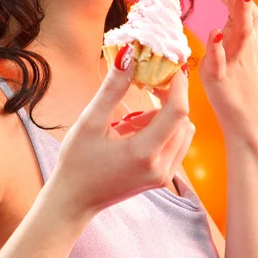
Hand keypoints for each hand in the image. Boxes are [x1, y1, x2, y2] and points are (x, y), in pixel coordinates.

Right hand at [48, 45, 193, 221]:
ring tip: (137, 109)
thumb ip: (113, 89)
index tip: (169, 65)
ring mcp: (164, 175)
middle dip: (170, 95)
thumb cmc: (77, 162)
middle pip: (183, 118)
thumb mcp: (90, 122)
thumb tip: (128, 55)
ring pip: (183, 130)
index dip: (178, 84)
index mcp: (144, 153)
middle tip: (150, 80)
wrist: (74, 201)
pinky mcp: (163, 177)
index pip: (177, 111)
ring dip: (167, 113)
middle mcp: (161, 167)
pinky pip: (176, 143)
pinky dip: (165, 128)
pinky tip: (140, 126)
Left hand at [183, 0, 257, 146]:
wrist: (257, 118)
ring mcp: (236, 54)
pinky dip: (218, 47)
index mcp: (252, 21)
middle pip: (239, 1)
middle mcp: (245, 33)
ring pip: (238, 26)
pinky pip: (220, 59)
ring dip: (241, 7)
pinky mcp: (222, 76)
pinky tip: (215, 32)